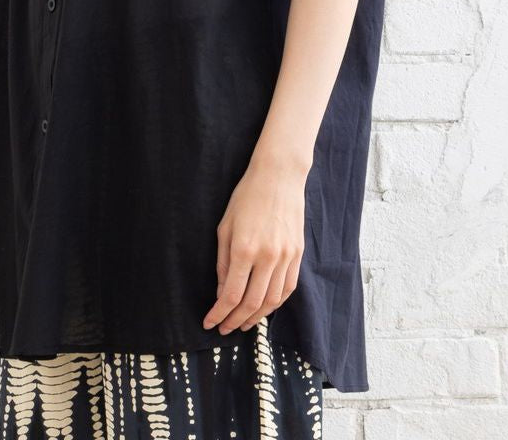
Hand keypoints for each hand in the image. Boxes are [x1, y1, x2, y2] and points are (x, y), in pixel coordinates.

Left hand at [202, 162, 306, 335]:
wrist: (278, 177)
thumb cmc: (246, 197)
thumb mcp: (225, 227)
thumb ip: (222, 262)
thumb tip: (222, 293)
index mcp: (244, 249)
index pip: (231, 295)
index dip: (219, 314)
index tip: (210, 323)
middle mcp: (267, 257)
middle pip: (251, 304)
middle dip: (235, 321)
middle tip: (224, 329)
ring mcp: (286, 257)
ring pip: (272, 301)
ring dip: (255, 317)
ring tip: (242, 323)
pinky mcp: (298, 254)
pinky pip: (288, 288)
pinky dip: (275, 304)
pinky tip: (264, 308)